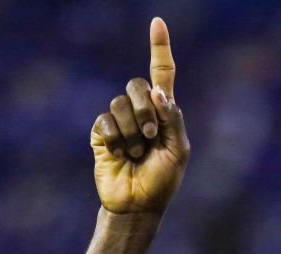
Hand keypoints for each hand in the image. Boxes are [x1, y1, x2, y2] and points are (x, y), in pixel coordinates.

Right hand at [90, 18, 189, 214]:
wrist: (138, 206)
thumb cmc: (162, 181)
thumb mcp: (178, 152)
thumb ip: (173, 120)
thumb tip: (158, 92)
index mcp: (164, 113)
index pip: (162, 74)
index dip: (159, 48)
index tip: (157, 22)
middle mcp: (141, 112)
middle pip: (137, 86)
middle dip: (146, 112)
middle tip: (151, 137)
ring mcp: (120, 121)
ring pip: (119, 104)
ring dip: (132, 133)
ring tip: (136, 155)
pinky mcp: (102, 133)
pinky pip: (106, 122)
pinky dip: (116, 140)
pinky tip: (120, 156)